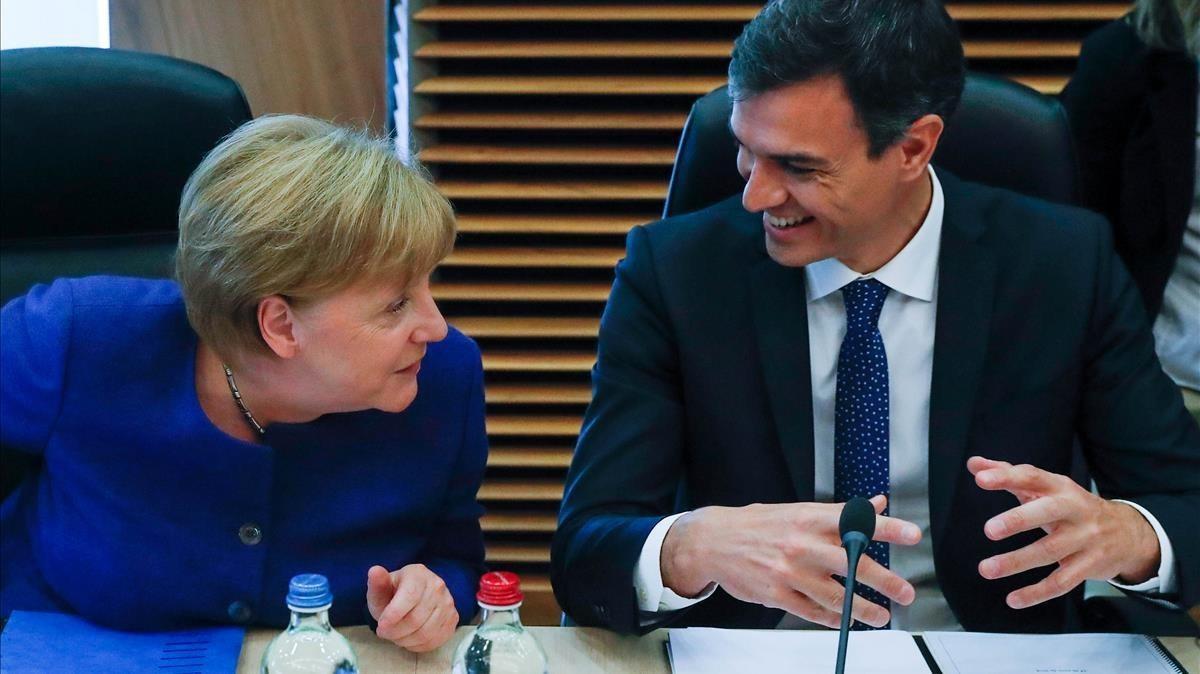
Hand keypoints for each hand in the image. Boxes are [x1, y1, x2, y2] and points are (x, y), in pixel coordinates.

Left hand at [366, 563, 458, 651]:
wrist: (413, 598)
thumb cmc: (393, 594)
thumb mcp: (380, 590)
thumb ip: (377, 584)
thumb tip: (374, 571)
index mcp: (418, 574)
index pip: (409, 597)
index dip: (393, 616)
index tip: (380, 626)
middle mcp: (437, 585)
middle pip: (416, 619)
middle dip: (395, 632)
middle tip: (385, 633)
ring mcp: (448, 602)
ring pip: (426, 633)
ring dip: (405, 640)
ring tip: (396, 636)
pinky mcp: (453, 618)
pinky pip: (435, 640)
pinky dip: (418, 645)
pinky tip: (409, 639)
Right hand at [660, 495, 921, 627]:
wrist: (712, 541)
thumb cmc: (758, 525)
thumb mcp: (798, 510)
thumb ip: (839, 512)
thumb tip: (877, 503)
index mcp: (809, 517)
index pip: (856, 521)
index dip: (887, 527)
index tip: (912, 534)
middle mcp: (802, 544)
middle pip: (853, 564)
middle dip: (885, 581)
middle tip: (905, 592)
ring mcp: (790, 572)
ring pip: (837, 596)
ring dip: (864, 609)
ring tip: (881, 616)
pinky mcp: (778, 595)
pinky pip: (813, 611)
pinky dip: (833, 618)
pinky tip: (845, 620)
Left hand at [968, 456, 1160, 608]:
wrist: (1128, 532)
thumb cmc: (1072, 507)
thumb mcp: (1046, 488)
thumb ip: (1009, 474)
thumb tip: (973, 463)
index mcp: (1060, 487)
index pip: (1032, 476)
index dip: (1006, 477)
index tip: (979, 479)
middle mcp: (1074, 510)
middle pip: (1047, 512)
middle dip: (1018, 520)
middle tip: (989, 530)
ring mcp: (1085, 539)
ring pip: (1050, 551)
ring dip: (1016, 561)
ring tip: (986, 569)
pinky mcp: (1090, 565)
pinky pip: (1062, 582)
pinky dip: (1037, 593)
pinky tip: (1013, 599)